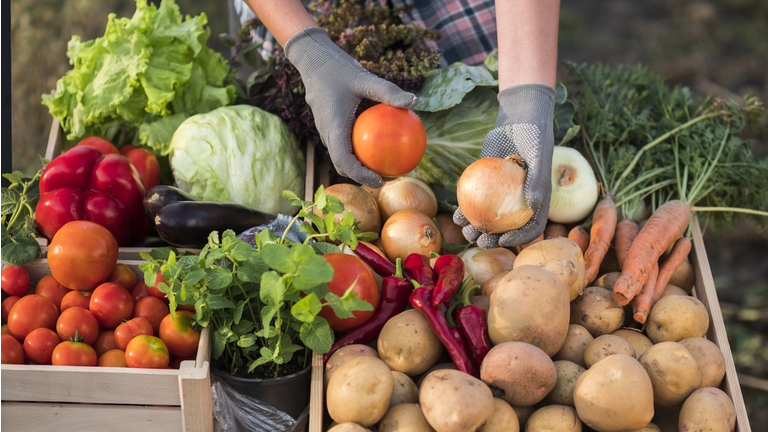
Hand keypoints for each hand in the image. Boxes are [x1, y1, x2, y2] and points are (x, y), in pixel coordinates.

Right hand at [284, 27, 415, 188]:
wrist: (312, 59)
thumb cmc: (338, 68)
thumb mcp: (365, 78)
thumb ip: (388, 91)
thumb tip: (413, 100)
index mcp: (334, 128)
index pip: (344, 162)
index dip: (360, 176)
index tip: (380, 181)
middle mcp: (328, 133)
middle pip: (342, 166)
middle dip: (363, 176)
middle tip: (388, 178)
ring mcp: (326, 130)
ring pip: (341, 156)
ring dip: (359, 166)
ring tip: (384, 166)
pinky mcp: (329, 125)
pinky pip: (342, 144)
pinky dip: (357, 151)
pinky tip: (378, 142)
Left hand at [453, 84, 555, 247]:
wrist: (518, 117)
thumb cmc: (534, 135)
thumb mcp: (540, 155)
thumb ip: (538, 180)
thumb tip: (534, 206)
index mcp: (536, 200)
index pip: (531, 226)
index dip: (519, 238)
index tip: (504, 240)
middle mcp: (518, 200)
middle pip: (506, 227)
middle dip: (492, 239)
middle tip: (480, 241)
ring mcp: (500, 193)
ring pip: (487, 217)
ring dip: (475, 228)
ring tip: (466, 230)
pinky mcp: (484, 183)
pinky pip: (474, 201)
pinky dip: (465, 209)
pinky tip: (455, 215)